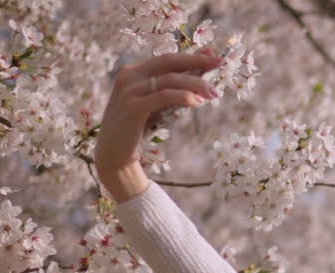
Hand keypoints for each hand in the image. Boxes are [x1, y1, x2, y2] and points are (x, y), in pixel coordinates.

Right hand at [94, 51, 222, 201]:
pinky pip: (163, 96)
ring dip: (195, 83)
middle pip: (168, 61)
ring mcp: (129, 90)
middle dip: (196, 61)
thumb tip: (199, 80)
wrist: (114, 154)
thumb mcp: (156, 106)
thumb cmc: (138, 129)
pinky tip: (197, 102)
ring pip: (169, 79)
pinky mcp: (132, 107)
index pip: (166, 59)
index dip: (191, 56)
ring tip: (213, 93)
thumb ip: (172, 90)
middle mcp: (129, 76)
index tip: (214, 55)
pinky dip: (182, 96)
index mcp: (133, 72)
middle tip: (219, 64)